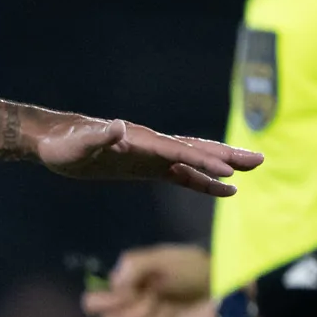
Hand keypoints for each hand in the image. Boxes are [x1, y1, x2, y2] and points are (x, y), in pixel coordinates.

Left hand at [37, 118, 260, 198]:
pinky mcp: (146, 168)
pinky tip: (223, 189)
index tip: (229, 171)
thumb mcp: (78, 144)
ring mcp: (152, 157)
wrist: (55, 141)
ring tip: (251, 171)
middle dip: (227, 156)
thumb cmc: (64, 144)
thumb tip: (116, 127)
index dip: (203, 162)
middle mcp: (152, 146)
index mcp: (142, 141)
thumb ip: (98, 137)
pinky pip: (181, 175)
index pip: (179, 152)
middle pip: (197, 150)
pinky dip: (203, 181)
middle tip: (260, 160)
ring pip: (194, 161)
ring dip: (222, 166)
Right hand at [82, 243, 213, 316]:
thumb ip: (134, 266)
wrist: (215, 287)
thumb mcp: (161, 259)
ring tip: (169, 308)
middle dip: (136, 311)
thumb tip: (115, 284)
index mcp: (118, 291)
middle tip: (157, 297)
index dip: (108, 301)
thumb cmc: (188, 270)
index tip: (133, 291)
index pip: (91, 304)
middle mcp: (120, 314)